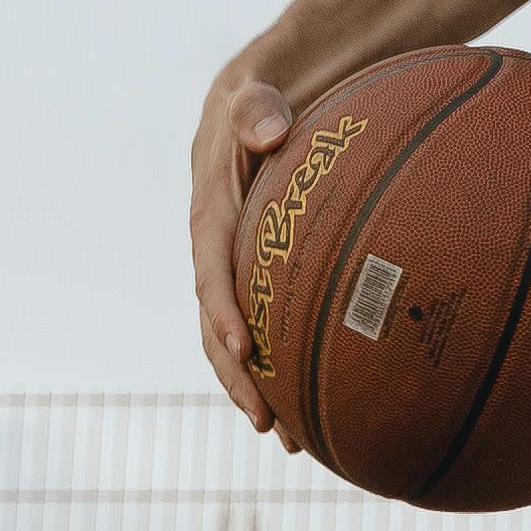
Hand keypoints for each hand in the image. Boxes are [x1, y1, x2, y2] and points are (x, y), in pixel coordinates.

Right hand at [189, 51, 295, 428]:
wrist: (265, 93)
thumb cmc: (262, 92)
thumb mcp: (254, 91)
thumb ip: (256, 107)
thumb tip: (268, 129)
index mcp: (209, 208)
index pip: (210, 265)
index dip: (221, 308)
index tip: (242, 347)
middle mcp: (218, 245)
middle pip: (217, 321)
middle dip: (237, 374)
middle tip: (266, 421)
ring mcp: (239, 261)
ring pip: (241, 334)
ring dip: (260, 386)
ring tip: (290, 439)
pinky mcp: (264, 268)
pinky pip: (272, 320)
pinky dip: (289, 359)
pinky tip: (320, 403)